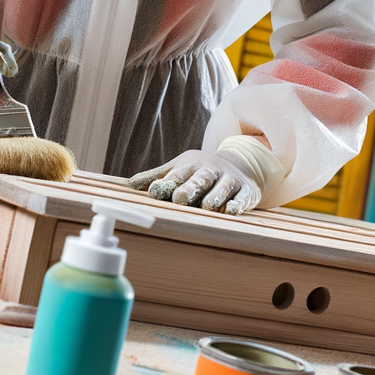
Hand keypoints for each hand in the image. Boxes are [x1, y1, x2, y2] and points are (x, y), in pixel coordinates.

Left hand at [129, 148, 263, 214]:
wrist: (237, 163)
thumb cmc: (199, 170)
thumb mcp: (178, 168)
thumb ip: (156, 176)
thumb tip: (128, 184)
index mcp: (190, 166)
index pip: (178, 175)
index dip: (167, 183)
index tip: (155, 191)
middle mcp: (210, 171)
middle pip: (199, 179)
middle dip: (190, 188)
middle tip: (180, 199)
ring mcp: (229, 180)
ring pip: (222, 187)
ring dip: (215, 196)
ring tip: (207, 206)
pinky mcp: (246, 190)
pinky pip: (242, 198)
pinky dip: (238, 204)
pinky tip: (231, 211)